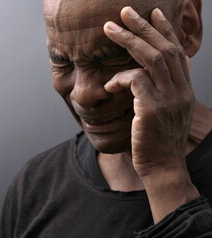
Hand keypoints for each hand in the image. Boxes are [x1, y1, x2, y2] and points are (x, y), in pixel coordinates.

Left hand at [103, 7, 193, 177]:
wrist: (162, 167)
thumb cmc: (156, 141)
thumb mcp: (163, 113)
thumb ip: (157, 92)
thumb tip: (137, 77)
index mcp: (183, 89)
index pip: (177, 53)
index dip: (166, 31)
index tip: (154, 14)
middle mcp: (180, 90)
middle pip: (164, 49)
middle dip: (144, 27)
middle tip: (125, 11)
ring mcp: (169, 99)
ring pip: (150, 58)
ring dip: (128, 40)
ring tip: (109, 28)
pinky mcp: (152, 109)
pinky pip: (134, 81)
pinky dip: (119, 78)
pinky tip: (108, 85)